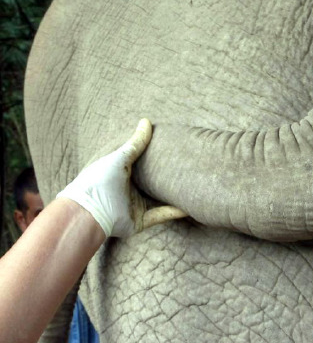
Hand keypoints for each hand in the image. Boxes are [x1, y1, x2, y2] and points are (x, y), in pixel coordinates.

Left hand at [57, 119, 185, 237]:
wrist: (90, 213)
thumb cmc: (99, 181)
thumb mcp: (118, 157)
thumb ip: (135, 143)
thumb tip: (146, 122)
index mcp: (120, 172)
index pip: (140, 161)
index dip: (154, 154)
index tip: (171, 146)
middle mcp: (128, 188)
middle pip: (152, 181)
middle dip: (167, 175)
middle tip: (187, 164)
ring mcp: (134, 205)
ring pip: (159, 199)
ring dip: (174, 195)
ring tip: (192, 185)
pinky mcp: (140, 220)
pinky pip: (160, 215)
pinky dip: (174, 212)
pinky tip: (189, 208)